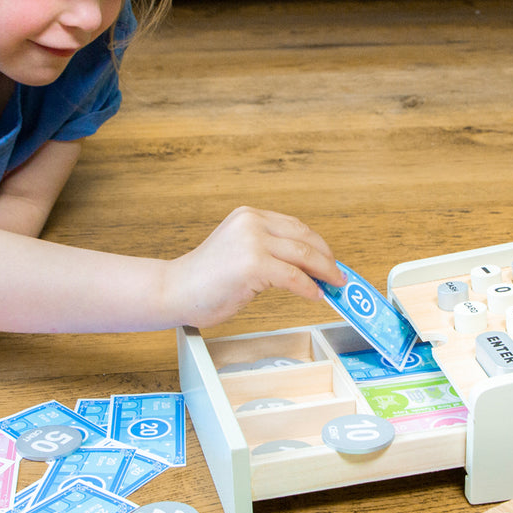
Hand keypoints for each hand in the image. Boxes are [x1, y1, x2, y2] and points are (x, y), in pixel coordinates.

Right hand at [163, 206, 343, 328]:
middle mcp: (252, 222)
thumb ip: (266, 250)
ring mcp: (253, 242)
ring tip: (333, 285)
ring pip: (304, 255)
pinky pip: (294, 277)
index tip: (330, 260)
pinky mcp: (254, 264)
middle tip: (338, 275)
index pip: (295, 226)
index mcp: (248, 216)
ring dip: (324, 272)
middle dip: (326, 258)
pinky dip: (309, 288)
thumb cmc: (203, 279)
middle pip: (304, 238)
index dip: (317, 244)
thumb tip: (303, 267)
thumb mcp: (238, 250)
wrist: (174, 291)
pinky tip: (315, 296)